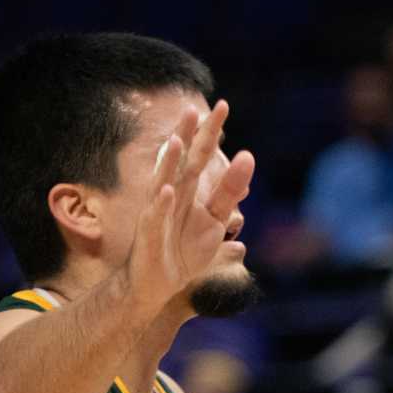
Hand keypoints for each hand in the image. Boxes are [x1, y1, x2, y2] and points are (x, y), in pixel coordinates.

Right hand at [125, 101, 255, 314]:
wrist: (154, 286)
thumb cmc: (180, 259)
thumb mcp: (211, 240)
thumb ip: (226, 226)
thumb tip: (243, 240)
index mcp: (192, 196)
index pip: (205, 160)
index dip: (212, 135)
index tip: (223, 105)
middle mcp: (175, 197)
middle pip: (187, 161)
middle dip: (194, 135)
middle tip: (200, 107)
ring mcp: (160, 212)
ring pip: (166, 180)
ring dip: (170, 160)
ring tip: (176, 137)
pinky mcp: (149, 232)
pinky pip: (155, 214)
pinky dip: (161, 202)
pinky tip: (167, 188)